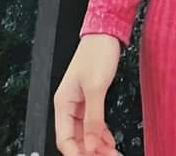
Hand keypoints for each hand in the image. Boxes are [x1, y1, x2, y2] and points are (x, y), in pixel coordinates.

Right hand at [54, 32, 121, 155]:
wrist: (106, 31)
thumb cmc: (97, 52)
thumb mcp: (96, 87)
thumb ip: (94, 118)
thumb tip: (91, 145)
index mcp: (63, 103)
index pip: (64, 138)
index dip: (76, 153)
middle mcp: (69, 105)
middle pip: (76, 138)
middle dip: (91, 151)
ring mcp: (80, 103)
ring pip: (86, 133)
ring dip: (97, 145)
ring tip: (112, 153)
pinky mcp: (91, 99)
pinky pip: (93, 124)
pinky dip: (101, 134)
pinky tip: (110, 141)